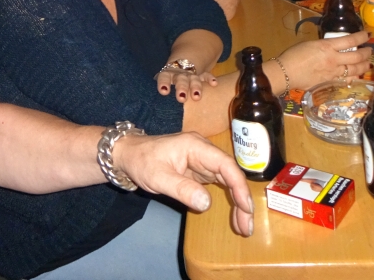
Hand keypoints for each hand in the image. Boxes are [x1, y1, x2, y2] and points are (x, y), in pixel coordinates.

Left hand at [112, 131, 254, 236]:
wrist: (127, 155)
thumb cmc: (141, 161)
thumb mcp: (158, 177)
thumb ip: (182, 189)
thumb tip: (207, 204)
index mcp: (196, 146)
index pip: (225, 165)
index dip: (238, 186)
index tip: (246, 207)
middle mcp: (204, 151)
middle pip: (230, 174)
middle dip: (241, 199)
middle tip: (246, 226)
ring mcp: (203, 161)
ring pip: (228, 181)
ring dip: (237, 202)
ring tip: (243, 226)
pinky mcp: (199, 170)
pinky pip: (219, 185)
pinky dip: (228, 199)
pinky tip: (233, 214)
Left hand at [157, 68, 218, 101]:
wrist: (180, 65)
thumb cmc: (169, 83)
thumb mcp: (163, 85)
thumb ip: (161, 93)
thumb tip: (157, 113)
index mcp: (167, 74)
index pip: (164, 77)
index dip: (164, 83)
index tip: (164, 92)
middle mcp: (179, 74)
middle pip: (181, 79)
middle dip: (182, 88)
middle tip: (182, 98)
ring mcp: (191, 74)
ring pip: (193, 79)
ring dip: (195, 86)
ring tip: (197, 96)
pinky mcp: (201, 74)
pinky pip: (206, 75)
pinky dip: (210, 78)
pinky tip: (214, 84)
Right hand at [280, 31, 370, 86]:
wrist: (286, 72)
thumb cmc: (294, 55)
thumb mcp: (311, 44)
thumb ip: (325, 46)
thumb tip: (333, 47)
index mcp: (327, 46)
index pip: (350, 40)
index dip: (361, 37)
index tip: (367, 35)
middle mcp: (333, 59)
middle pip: (356, 56)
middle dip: (366, 53)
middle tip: (370, 51)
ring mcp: (333, 72)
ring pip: (354, 70)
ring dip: (363, 66)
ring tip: (367, 64)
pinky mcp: (329, 82)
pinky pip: (346, 80)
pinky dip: (353, 78)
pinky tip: (356, 76)